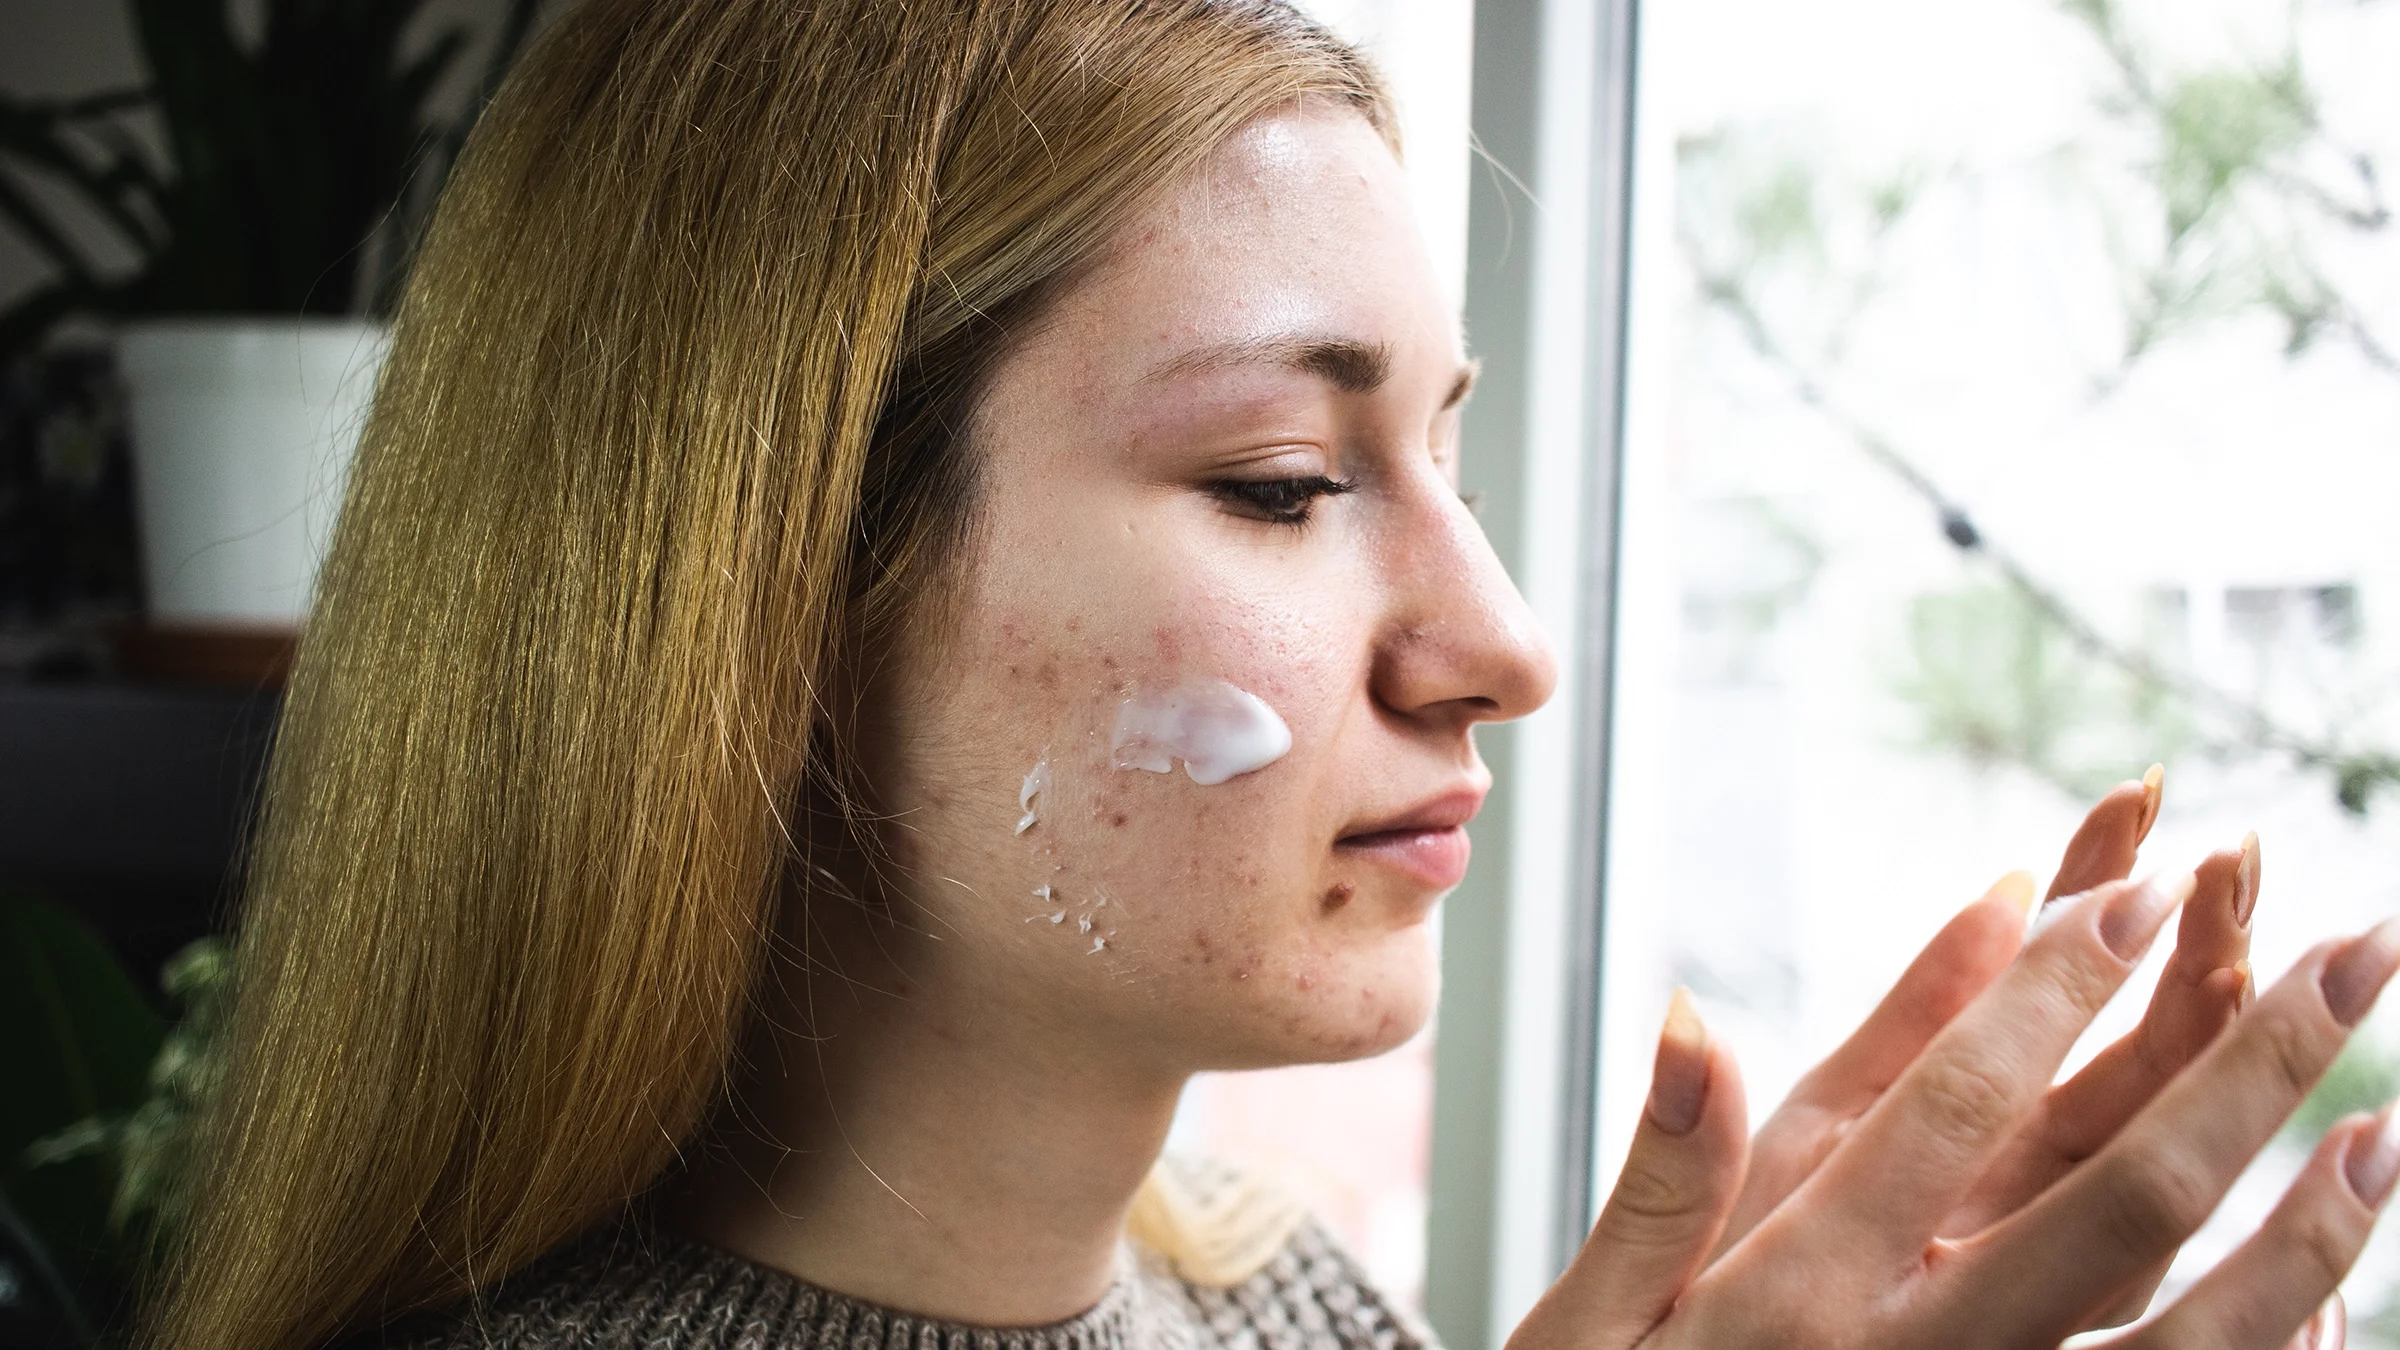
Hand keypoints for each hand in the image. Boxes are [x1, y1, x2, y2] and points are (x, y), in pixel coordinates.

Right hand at [1513, 858, 2397, 1347]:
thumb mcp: (1592, 1324)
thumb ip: (1659, 1175)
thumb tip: (1693, 1016)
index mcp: (1796, 1295)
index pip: (1946, 1111)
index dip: (2048, 995)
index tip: (2139, 886)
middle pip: (2119, 1201)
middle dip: (2245, 1071)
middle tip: (2349, 954)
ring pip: (2189, 1338)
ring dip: (2304, 1233)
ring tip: (2381, 1130)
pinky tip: (2329, 1303)